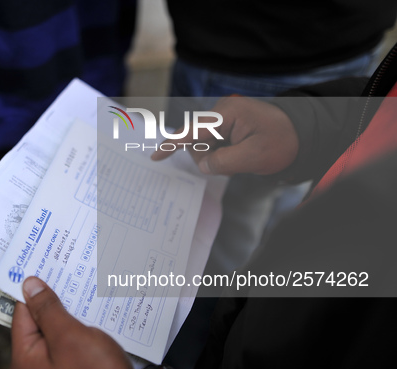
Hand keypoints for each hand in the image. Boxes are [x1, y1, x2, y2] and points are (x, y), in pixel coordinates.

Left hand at [10, 277, 133, 368]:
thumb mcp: (68, 335)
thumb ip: (47, 309)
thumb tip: (29, 285)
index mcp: (25, 360)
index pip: (21, 315)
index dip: (32, 291)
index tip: (42, 268)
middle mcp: (34, 365)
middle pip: (37, 321)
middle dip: (51, 299)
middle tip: (62, 273)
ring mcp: (52, 366)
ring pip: (55, 327)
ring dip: (67, 310)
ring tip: (78, 288)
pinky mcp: (70, 365)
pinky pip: (68, 337)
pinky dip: (76, 323)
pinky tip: (88, 309)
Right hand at [151, 96, 298, 175]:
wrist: (304, 132)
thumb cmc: (282, 141)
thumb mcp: (254, 157)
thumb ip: (223, 162)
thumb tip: (203, 165)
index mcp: (226, 114)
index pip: (192, 132)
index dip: (172, 145)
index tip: (155, 156)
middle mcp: (222, 112)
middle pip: (197, 142)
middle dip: (210, 158)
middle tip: (237, 164)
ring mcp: (225, 118)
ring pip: (206, 145)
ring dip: (219, 157)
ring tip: (243, 158)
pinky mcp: (229, 125)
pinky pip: (216, 143)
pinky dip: (224, 154)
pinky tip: (240, 154)